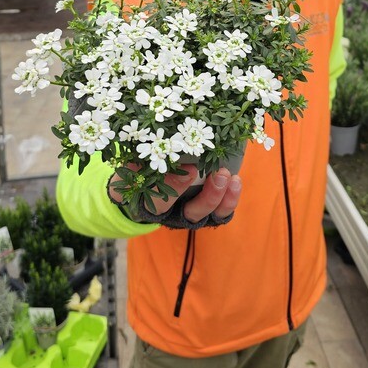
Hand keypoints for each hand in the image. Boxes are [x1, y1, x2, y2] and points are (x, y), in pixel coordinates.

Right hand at [108, 163, 241, 222]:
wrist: (139, 187)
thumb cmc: (136, 173)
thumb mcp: (131, 168)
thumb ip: (136, 164)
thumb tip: (144, 153)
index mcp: (151, 204)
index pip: (161, 202)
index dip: (176, 187)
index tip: (189, 169)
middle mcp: (173, 213)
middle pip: (193, 213)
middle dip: (209, 197)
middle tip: (219, 175)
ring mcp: (190, 212)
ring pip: (211, 214)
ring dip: (224, 198)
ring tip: (232, 178)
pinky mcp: (205, 208)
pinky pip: (220, 210)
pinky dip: (230, 198)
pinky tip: (236, 180)